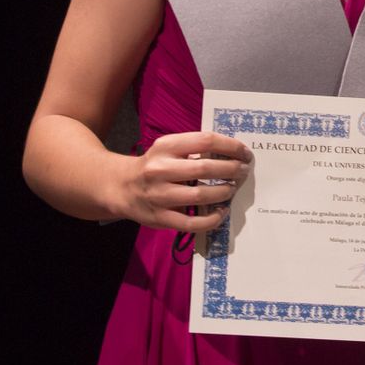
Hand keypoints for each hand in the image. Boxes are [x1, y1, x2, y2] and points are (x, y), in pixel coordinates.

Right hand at [113, 131, 251, 230]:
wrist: (120, 187)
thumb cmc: (155, 165)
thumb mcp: (169, 148)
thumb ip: (195, 148)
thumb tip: (234, 152)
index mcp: (166, 147)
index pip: (206, 141)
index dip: (231, 146)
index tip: (245, 153)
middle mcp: (160, 170)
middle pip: (206, 168)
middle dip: (232, 170)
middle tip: (244, 171)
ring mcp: (159, 196)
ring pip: (201, 195)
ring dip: (224, 192)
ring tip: (232, 189)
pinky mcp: (159, 218)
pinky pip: (192, 222)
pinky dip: (212, 219)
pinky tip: (222, 212)